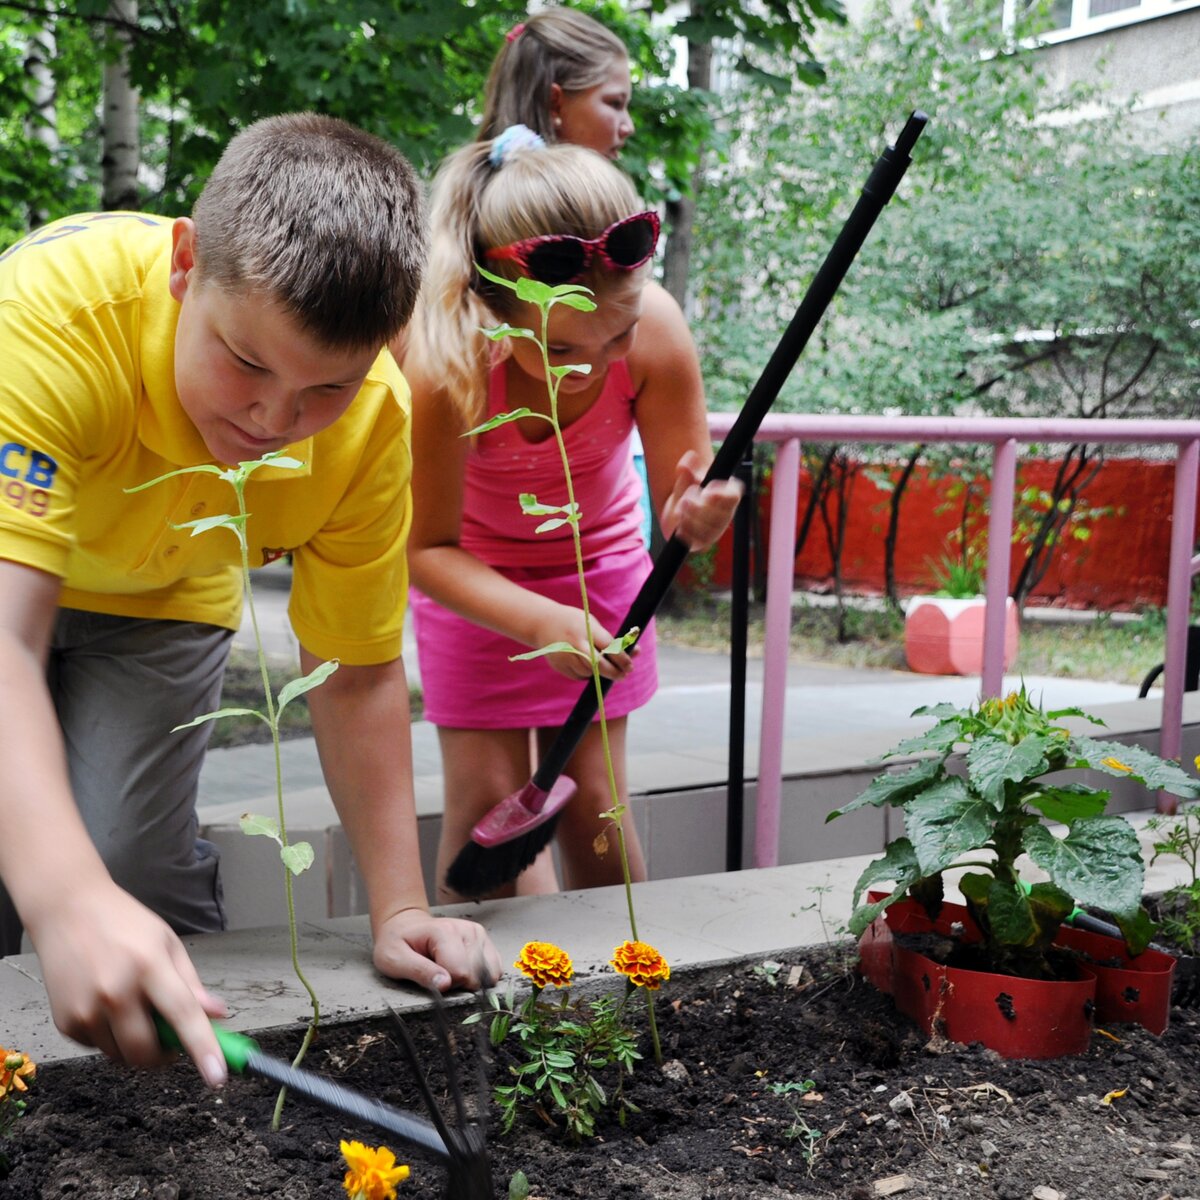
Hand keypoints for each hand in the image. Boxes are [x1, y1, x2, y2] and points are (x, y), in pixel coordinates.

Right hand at [27, 881, 228, 1088]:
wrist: (67, 911)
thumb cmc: (123, 923)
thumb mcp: (167, 943)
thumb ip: (191, 984)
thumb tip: (218, 1015)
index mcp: (149, 966)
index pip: (182, 1016)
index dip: (203, 1049)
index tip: (217, 1076)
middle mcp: (115, 991)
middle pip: (147, 1052)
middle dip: (165, 1055)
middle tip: (172, 1039)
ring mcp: (86, 1009)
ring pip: (122, 1056)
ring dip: (137, 1045)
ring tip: (135, 1008)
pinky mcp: (65, 1023)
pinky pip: (99, 1048)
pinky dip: (112, 1037)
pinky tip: (109, 1006)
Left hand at [372, 907, 502, 991]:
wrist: (405, 926)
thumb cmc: (398, 943)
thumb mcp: (395, 960)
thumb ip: (420, 972)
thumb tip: (445, 985)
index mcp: (445, 932)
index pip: (461, 973)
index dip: (446, 985)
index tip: (432, 978)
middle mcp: (467, 930)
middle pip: (476, 975)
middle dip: (459, 984)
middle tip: (439, 974)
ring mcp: (478, 933)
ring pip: (489, 974)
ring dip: (470, 980)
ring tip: (450, 971)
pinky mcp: (484, 940)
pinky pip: (495, 968)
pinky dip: (481, 976)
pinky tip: (463, 970)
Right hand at [535, 603, 633, 683]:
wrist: (542, 624)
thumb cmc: (574, 622)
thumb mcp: (592, 624)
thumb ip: (612, 640)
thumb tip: (637, 652)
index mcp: (587, 631)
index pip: (610, 648)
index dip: (622, 659)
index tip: (629, 665)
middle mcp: (576, 644)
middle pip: (600, 666)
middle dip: (615, 673)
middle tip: (623, 674)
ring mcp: (566, 656)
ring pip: (590, 672)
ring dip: (598, 672)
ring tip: (598, 662)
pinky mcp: (560, 666)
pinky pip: (579, 676)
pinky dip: (585, 673)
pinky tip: (582, 663)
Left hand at [661, 449, 743, 551]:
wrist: (679, 508)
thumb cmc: (689, 489)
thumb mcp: (687, 477)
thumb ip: (687, 468)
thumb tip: (687, 460)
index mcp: (726, 494)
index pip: (733, 495)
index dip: (722, 495)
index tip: (706, 492)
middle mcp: (725, 514)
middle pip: (721, 515)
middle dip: (701, 509)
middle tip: (685, 501)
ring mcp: (716, 529)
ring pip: (710, 530)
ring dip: (692, 521)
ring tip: (679, 511)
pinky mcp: (705, 542)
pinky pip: (700, 542)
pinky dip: (688, 534)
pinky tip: (679, 526)